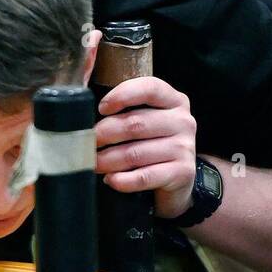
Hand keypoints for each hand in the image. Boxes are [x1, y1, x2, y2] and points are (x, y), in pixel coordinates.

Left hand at [95, 77, 195, 219]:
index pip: (150, 89)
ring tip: (94, 164)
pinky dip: (122, 180)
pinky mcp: (181, 173)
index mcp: (174, 101)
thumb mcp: (148, 122)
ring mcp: (184, 148)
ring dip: (108, 160)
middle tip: (87, 143)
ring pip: (135, 153)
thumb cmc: (154, 146)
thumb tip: (86, 116)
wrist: (179, 182)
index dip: (123, 95)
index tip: (101, 108)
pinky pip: (144, 177)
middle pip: (136, 124)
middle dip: (105, 134)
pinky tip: (110, 180)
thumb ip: (128, 112)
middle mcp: (183, 121)